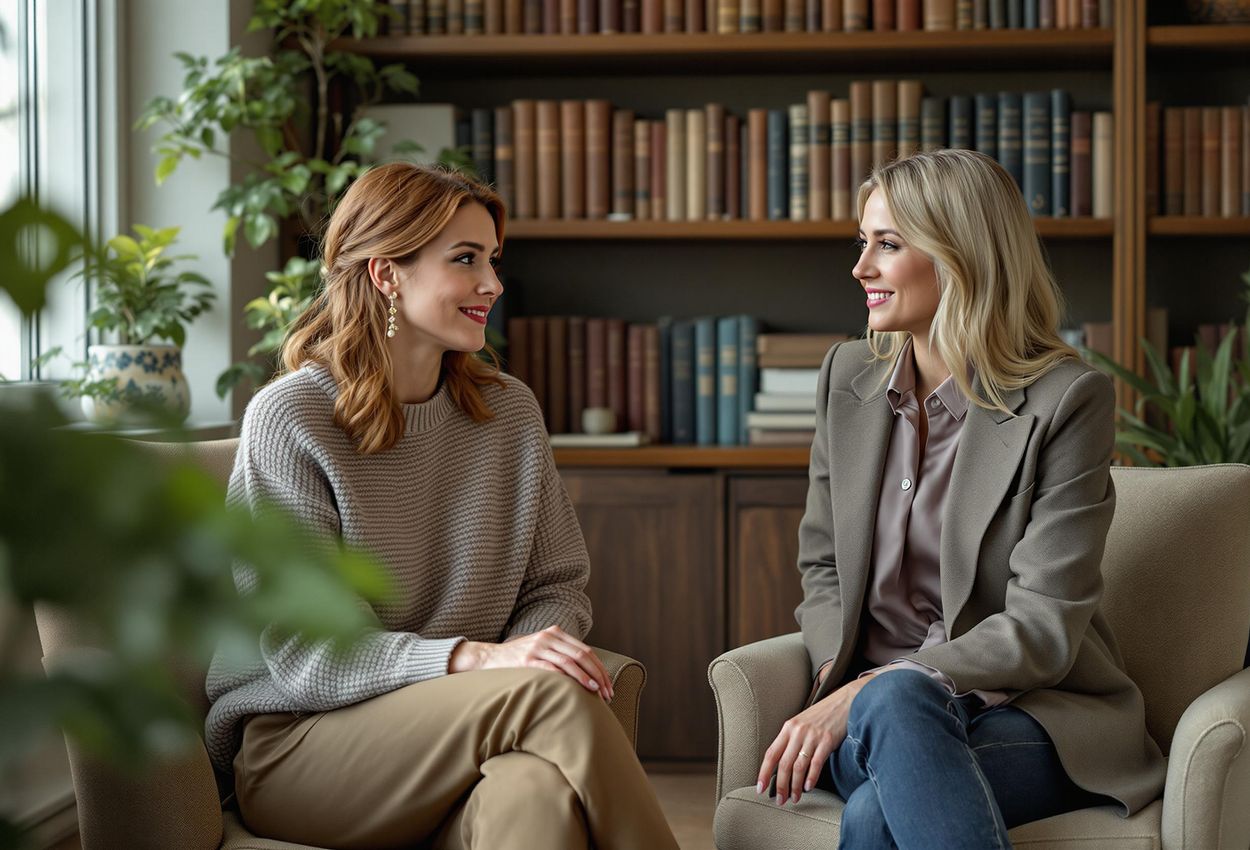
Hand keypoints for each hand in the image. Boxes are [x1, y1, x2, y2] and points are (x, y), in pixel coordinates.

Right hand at [448, 625, 613, 699]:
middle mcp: (548, 637)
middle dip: (598, 675)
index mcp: (555, 633)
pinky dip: (568, 679)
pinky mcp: (527, 660)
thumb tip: (587, 674)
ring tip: (597, 692)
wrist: (489, 658)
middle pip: (582, 655)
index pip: (585, 650)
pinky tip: (578, 688)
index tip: (608, 685)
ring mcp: (537, 647)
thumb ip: (561, 654)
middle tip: (608, 693)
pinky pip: (552, 669)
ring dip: (587, 678)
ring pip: (570, 662)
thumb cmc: (518, 658)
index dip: (599, 668)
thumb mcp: (542, 649)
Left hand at [757, 671, 880, 805]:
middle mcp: (797, 732)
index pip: (771, 753)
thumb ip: (792, 740)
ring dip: (795, 786)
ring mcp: (812, 736)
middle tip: (780, 800)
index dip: (764, 772)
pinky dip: (811, 778)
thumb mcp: (802, 723)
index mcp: (788, 727)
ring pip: (798, 766)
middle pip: (783, 764)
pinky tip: (809, 788)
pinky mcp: (828, 740)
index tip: (760, 788)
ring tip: (795, 798)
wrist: (846, 701)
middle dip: (780, 785)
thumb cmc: (824, 715)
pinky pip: (816, 763)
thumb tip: (783, 765)